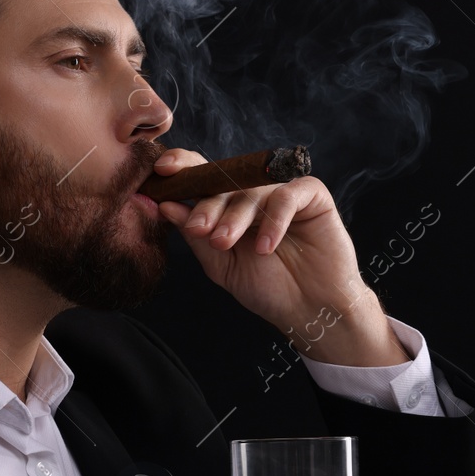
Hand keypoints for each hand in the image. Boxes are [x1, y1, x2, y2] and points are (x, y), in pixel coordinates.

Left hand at [152, 149, 408, 366]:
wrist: (311, 309)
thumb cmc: (269, 288)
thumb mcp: (221, 265)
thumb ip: (196, 236)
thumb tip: (164, 205)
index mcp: (228, 206)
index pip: (203, 176)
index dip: (183, 166)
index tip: (162, 171)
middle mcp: (254, 195)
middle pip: (223, 183)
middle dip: (206, 206)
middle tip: (199, 230)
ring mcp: (282, 193)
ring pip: (251, 190)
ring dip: (235, 216)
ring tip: (226, 243)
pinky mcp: (312, 196)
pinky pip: (288, 195)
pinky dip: (274, 218)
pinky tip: (266, 246)